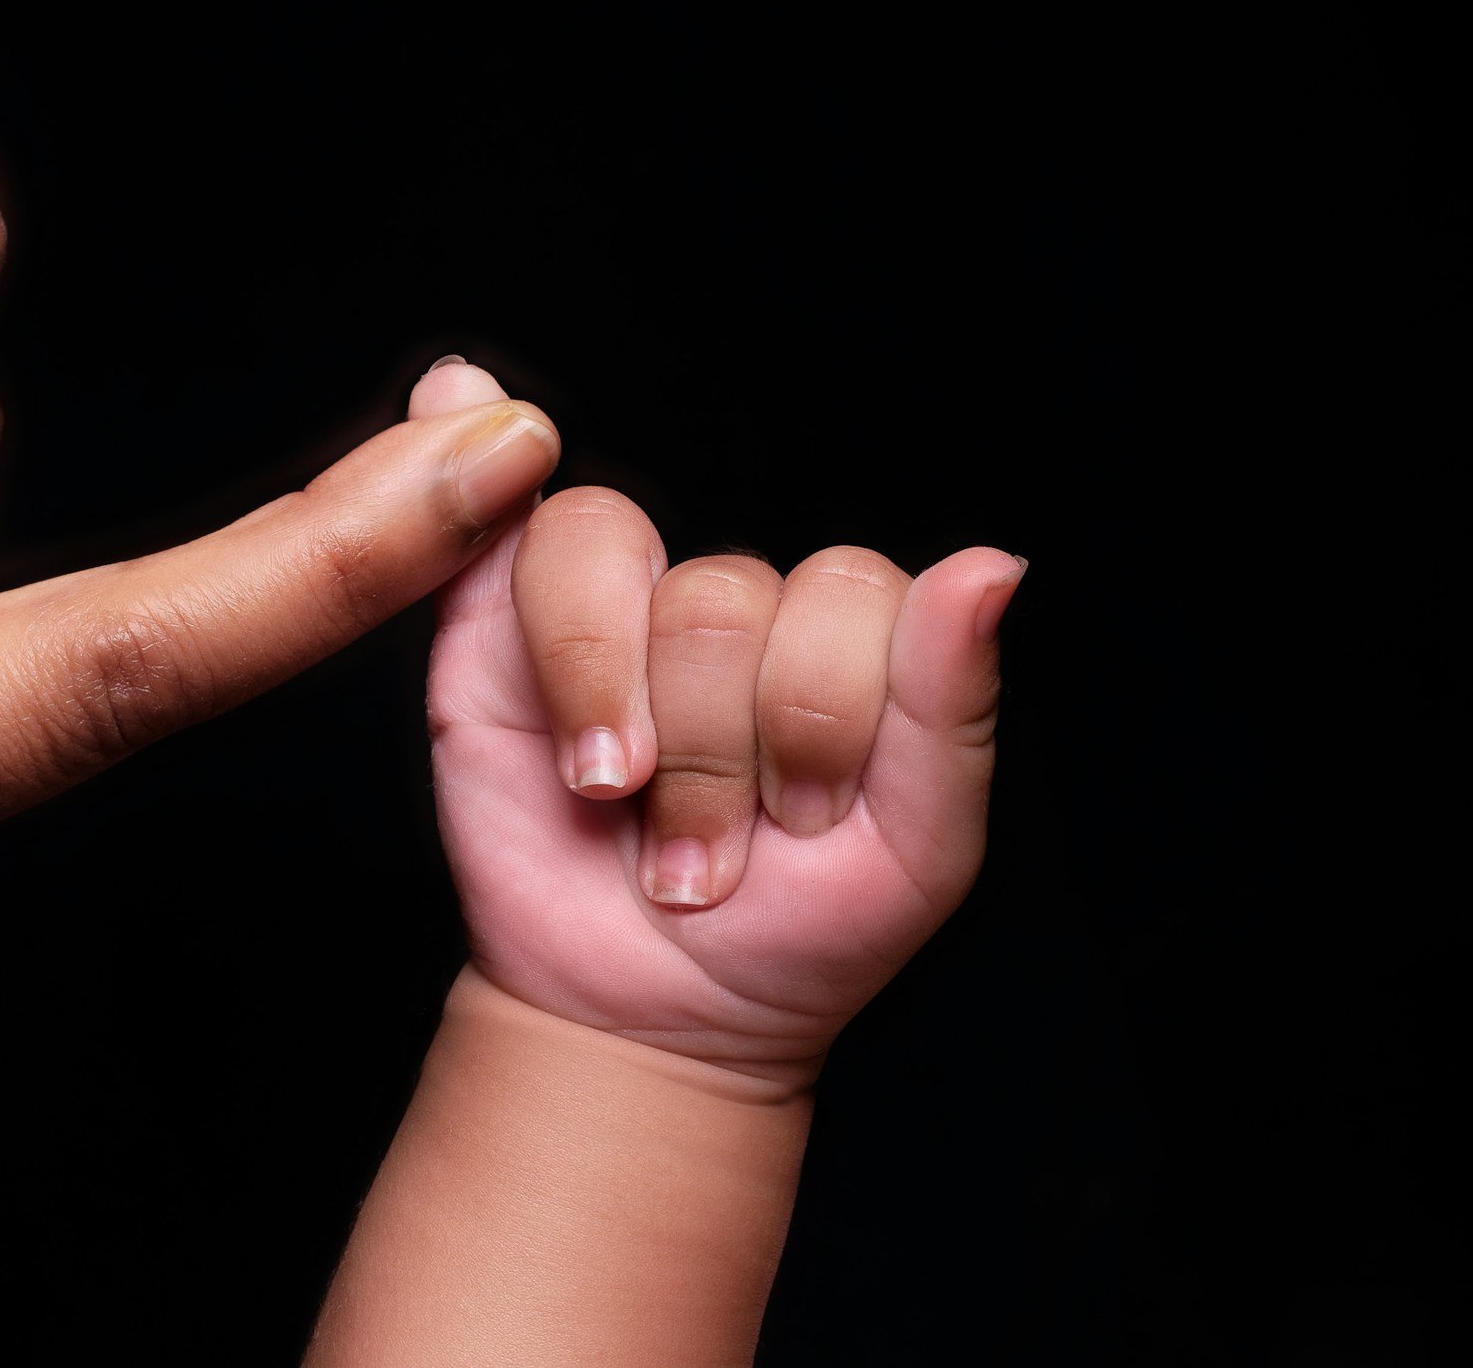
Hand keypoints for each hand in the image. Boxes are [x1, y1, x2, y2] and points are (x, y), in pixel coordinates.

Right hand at [414, 362, 1018, 1090]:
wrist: (649, 1016)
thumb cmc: (797, 936)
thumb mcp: (919, 848)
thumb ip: (950, 706)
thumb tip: (992, 564)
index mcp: (839, 636)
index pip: (846, 596)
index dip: (823, 719)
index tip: (811, 826)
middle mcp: (730, 605)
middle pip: (724, 598)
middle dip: (714, 757)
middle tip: (709, 857)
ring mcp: (613, 606)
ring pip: (615, 563)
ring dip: (621, 719)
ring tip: (625, 809)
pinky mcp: (494, 626)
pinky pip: (508, 542)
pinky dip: (496, 506)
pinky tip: (480, 457)